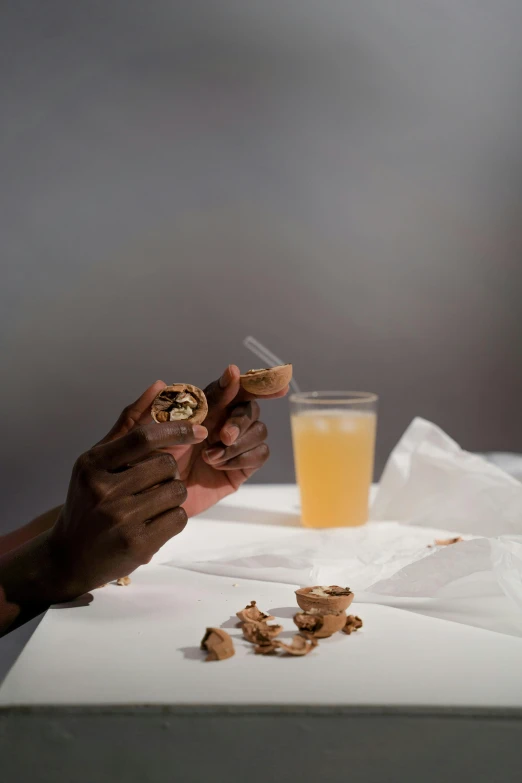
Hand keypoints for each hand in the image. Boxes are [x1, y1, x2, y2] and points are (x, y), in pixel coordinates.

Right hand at [47, 420, 205, 598]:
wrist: (69, 557)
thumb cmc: (88, 501)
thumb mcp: (98, 461)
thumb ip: (129, 423)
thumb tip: (160, 386)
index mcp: (92, 464)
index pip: (143, 438)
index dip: (176, 429)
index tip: (199, 429)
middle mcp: (103, 491)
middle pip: (166, 465)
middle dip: (170, 471)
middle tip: (155, 482)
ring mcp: (120, 521)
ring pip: (176, 491)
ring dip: (173, 495)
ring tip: (152, 503)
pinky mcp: (137, 545)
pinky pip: (178, 518)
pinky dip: (173, 518)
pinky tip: (153, 523)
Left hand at [100, 366, 287, 516]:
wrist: (152, 503)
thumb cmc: (145, 467)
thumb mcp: (141, 436)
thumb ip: (148, 410)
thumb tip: (160, 383)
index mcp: (203, 409)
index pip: (228, 388)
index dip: (242, 378)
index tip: (237, 373)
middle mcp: (222, 422)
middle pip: (249, 407)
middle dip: (240, 418)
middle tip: (223, 435)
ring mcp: (234, 446)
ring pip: (259, 430)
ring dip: (238, 443)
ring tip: (210, 457)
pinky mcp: (240, 468)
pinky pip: (260, 454)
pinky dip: (243, 458)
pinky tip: (219, 466)